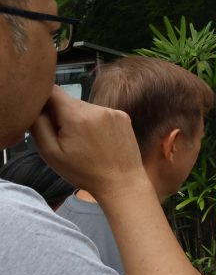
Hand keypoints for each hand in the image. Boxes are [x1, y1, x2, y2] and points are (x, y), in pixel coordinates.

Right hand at [30, 86, 146, 197]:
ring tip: (84, 143)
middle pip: (68, 101)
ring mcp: (112, 111)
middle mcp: (96, 108)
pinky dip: (95, 123)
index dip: (43, 101)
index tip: (43, 117)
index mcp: (76, 115)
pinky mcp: (123, 116)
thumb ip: (38, 125)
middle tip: (65, 139)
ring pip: (84, 108)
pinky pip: (100, 113)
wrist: (122, 183)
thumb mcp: (51, 153)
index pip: (52, 91)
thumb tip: (34, 106)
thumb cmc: (84, 172)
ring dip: (79, 120)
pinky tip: (98, 141)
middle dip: (62, 115)